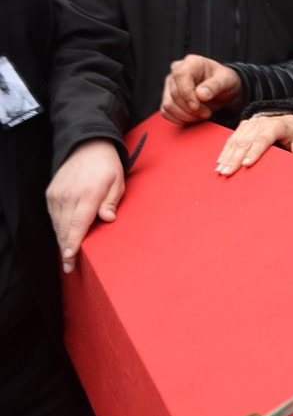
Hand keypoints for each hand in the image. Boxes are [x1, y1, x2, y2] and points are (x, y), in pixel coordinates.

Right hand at [45, 139, 124, 272]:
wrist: (87, 147)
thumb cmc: (107, 167)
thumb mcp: (118, 182)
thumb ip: (112, 202)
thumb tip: (107, 219)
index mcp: (88, 194)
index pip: (78, 224)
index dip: (73, 243)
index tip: (69, 258)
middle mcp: (69, 195)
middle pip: (64, 228)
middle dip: (66, 249)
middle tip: (69, 267)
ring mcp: (57, 194)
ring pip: (57, 224)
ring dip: (62, 240)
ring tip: (67, 256)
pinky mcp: (51, 193)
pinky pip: (53, 215)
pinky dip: (58, 227)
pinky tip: (64, 236)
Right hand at [160, 54, 243, 123]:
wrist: (223, 90)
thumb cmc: (224, 81)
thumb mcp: (227, 80)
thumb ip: (215, 86)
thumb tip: (201, 95)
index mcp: (191, 63)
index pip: (180, 76)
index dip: (187, 94)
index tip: (197, 107)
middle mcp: (176, 72)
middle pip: (175, 94)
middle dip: (191, 109)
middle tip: (207, 113)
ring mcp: (170, 85)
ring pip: (168, 105)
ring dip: (186, 116)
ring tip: (202, 114)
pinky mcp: (168, 98)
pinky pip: (166, 113)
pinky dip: (180, 119)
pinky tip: (193, 117)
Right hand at [215, 113, 292, 175]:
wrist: (286, 119)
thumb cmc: (292, 132)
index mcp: (275, 125)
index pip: (262, 140)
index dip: (254, 152)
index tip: (246, 164)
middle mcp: (260, 123)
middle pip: (245, 142)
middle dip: (235, 158)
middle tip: (228, 172)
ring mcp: (250, 124)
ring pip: (236, 140)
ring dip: (227, 156)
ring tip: (221, 170)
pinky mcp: (243, 126)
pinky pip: (232, 138)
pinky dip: (225, 151)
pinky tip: (220, 161)